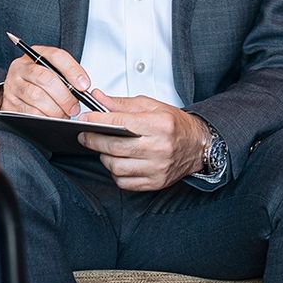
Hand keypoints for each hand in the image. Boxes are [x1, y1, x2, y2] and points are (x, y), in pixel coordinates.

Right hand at [0, 46, 91, 118]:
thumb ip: (68, 76)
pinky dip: (44, 117)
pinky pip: (29, 112)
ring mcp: (13, 84)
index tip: (84, 86)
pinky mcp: (9, 102)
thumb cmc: (40, 81)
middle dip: (64, 96)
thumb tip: (83, 88)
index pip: (56, 56)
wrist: (17, 92)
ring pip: (37, 97)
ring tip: (64, 114)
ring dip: (55, 109)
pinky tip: (51, 118)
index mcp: (36, 54)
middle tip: (74, 107)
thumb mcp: (54, 72)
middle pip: (45, 78)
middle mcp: (21, 67)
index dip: (72, 71)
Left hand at [76, 91, 210, 191]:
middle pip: (115, 147)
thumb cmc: (175, 125)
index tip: (84, 119)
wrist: (198, 146)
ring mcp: (158, 168)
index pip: (120, 123)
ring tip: (104, 149)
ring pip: (116, 167)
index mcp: (160, 124)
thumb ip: (123, 104)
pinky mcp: (155, 183)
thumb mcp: (152, 106)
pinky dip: (115, 173)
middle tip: (85, 135)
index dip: (97, 121)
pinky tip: (118, 162)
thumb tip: (98, 99)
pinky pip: (124, 182)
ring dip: (104, 157)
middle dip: (93, 140)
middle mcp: (160, 147)